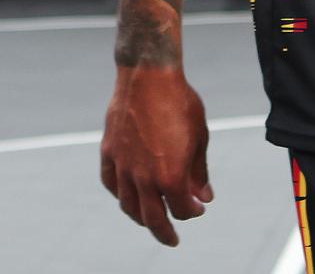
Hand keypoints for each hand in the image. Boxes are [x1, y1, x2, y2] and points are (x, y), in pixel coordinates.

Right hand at [101, 67, 211, 245]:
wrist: (148, 76)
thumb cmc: (180, 103)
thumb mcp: (199, 137)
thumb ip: (199, 172)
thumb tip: (204, 197)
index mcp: (171, 176)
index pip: (182, 210)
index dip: (192, 212)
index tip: (198, 208)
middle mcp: (144, 177)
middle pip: (153, 218)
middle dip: (165, 232)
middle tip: (172, 239)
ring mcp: (123, 166)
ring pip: (129, 205)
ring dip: (140, 217)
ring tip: (149, 220)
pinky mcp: (109, 152)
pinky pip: (111, 183)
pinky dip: (119, 194)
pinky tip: (127, 195)